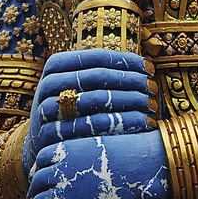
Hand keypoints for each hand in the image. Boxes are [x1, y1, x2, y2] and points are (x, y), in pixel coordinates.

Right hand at [22, 49, 157, 177]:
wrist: (43, 141)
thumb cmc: (72, 107)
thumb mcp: (79, 84)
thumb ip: (103, 72)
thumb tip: (148, 65)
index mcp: (56, 64)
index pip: (98, 56)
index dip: (126, 61)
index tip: (150, 68)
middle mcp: (48, 83)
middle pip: (98, 76)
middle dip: (131, 81)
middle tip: (154, 88)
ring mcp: (46, 109)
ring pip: (96, 100)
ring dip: (128, 101)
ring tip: (151, 106)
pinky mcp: (51, 135)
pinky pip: (91, 126)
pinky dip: (119, 124)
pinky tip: (140, 125)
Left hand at [25, 130, 170, 198]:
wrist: (145, 173)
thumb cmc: (131, 160)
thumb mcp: (99, 149)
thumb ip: (81, 158)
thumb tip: (74, 176)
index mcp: (63, 149)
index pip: (40, 164)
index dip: (46, 176)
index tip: (52, 186)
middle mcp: (56, 170)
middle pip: (36, 186)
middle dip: (40, 197)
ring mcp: (59, 195)